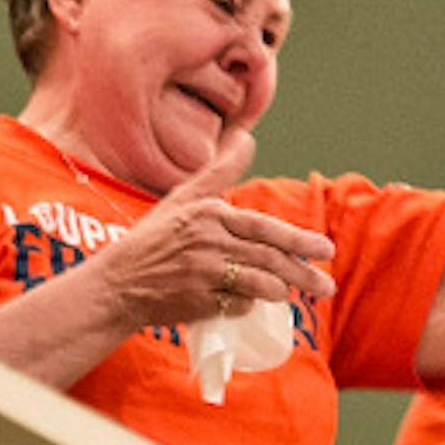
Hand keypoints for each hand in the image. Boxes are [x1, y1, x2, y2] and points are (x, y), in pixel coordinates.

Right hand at [86, 131, 336, 330]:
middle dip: (303, 273)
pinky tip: (251, 305)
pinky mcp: (197, 301)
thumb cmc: (154, 239)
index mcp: (210, 214)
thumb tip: (247, 138)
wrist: (117, 283)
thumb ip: (219, 170)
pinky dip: (248, 307)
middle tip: (327, 287)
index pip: (265, 228)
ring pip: (259, 284)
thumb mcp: (184, 198)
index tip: (325, 250)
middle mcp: (209, 241)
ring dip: (280, 291)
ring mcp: (204, 273)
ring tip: (294, 295)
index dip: (298, 240)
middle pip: (268, 258)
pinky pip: (237, 306)